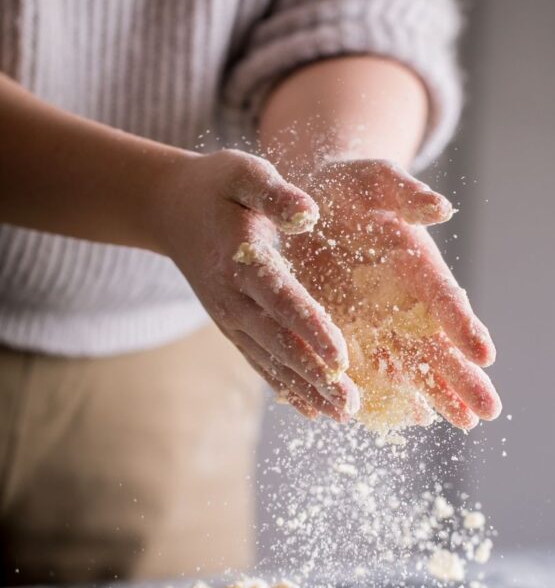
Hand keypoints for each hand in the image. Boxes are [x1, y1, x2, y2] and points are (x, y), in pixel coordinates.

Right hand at [155, 149, 359, 420]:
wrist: (170, 207)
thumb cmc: (218, 185)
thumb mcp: (244, 172)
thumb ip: (275, 193)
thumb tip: (309, 215)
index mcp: (241, 258)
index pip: (280, 299)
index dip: (309, 328)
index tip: (339, 358)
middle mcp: (232, 297)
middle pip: (278, 341)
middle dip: (314, 375)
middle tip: (350, 404)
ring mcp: (229, 317)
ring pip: (270, 360)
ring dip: (305, 390)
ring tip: (341, 414)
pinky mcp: (232, 326)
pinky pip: (259, 361)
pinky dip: (285, 386)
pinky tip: (312, 409)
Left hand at [282, 159, 500, 431]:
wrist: (310, 199)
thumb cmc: (349, 185)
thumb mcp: (376, 178)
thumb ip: (407, 193)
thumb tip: (441, 207)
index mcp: (415, 261)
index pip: (443, 297)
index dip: (463, 325)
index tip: (485, 353)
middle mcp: (402, 297)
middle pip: (435, 342)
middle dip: (460, 377)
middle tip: (488, 411)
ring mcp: (376, 319)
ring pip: (408, 363)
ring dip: (433, 393)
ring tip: (461, 422)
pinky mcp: (345, 331)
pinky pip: (366, 367)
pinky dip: (383, 392)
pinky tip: (404, 418)